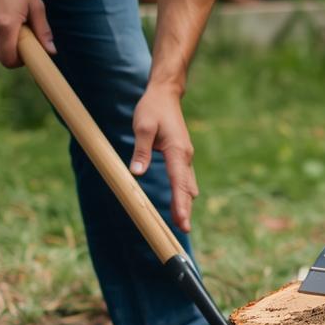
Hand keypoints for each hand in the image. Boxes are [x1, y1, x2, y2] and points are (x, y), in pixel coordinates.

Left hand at [130, 85, 199, 232]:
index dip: (180, 203)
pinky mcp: (181, 157)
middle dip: (186, 209)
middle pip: (187, 189)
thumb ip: (141, 151)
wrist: (165, 95)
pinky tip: (180, 206)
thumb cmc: (152, 109)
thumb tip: (137, 174)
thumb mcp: (142, 126)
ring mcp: (185, 157)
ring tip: (182, 225)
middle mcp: (185, 156)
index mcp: (178, 151)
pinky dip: (183, 194)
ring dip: (185, 204)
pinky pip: (184, 180)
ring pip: (187, 186)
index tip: (182, 220)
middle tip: (184, 230)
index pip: (179, 182)